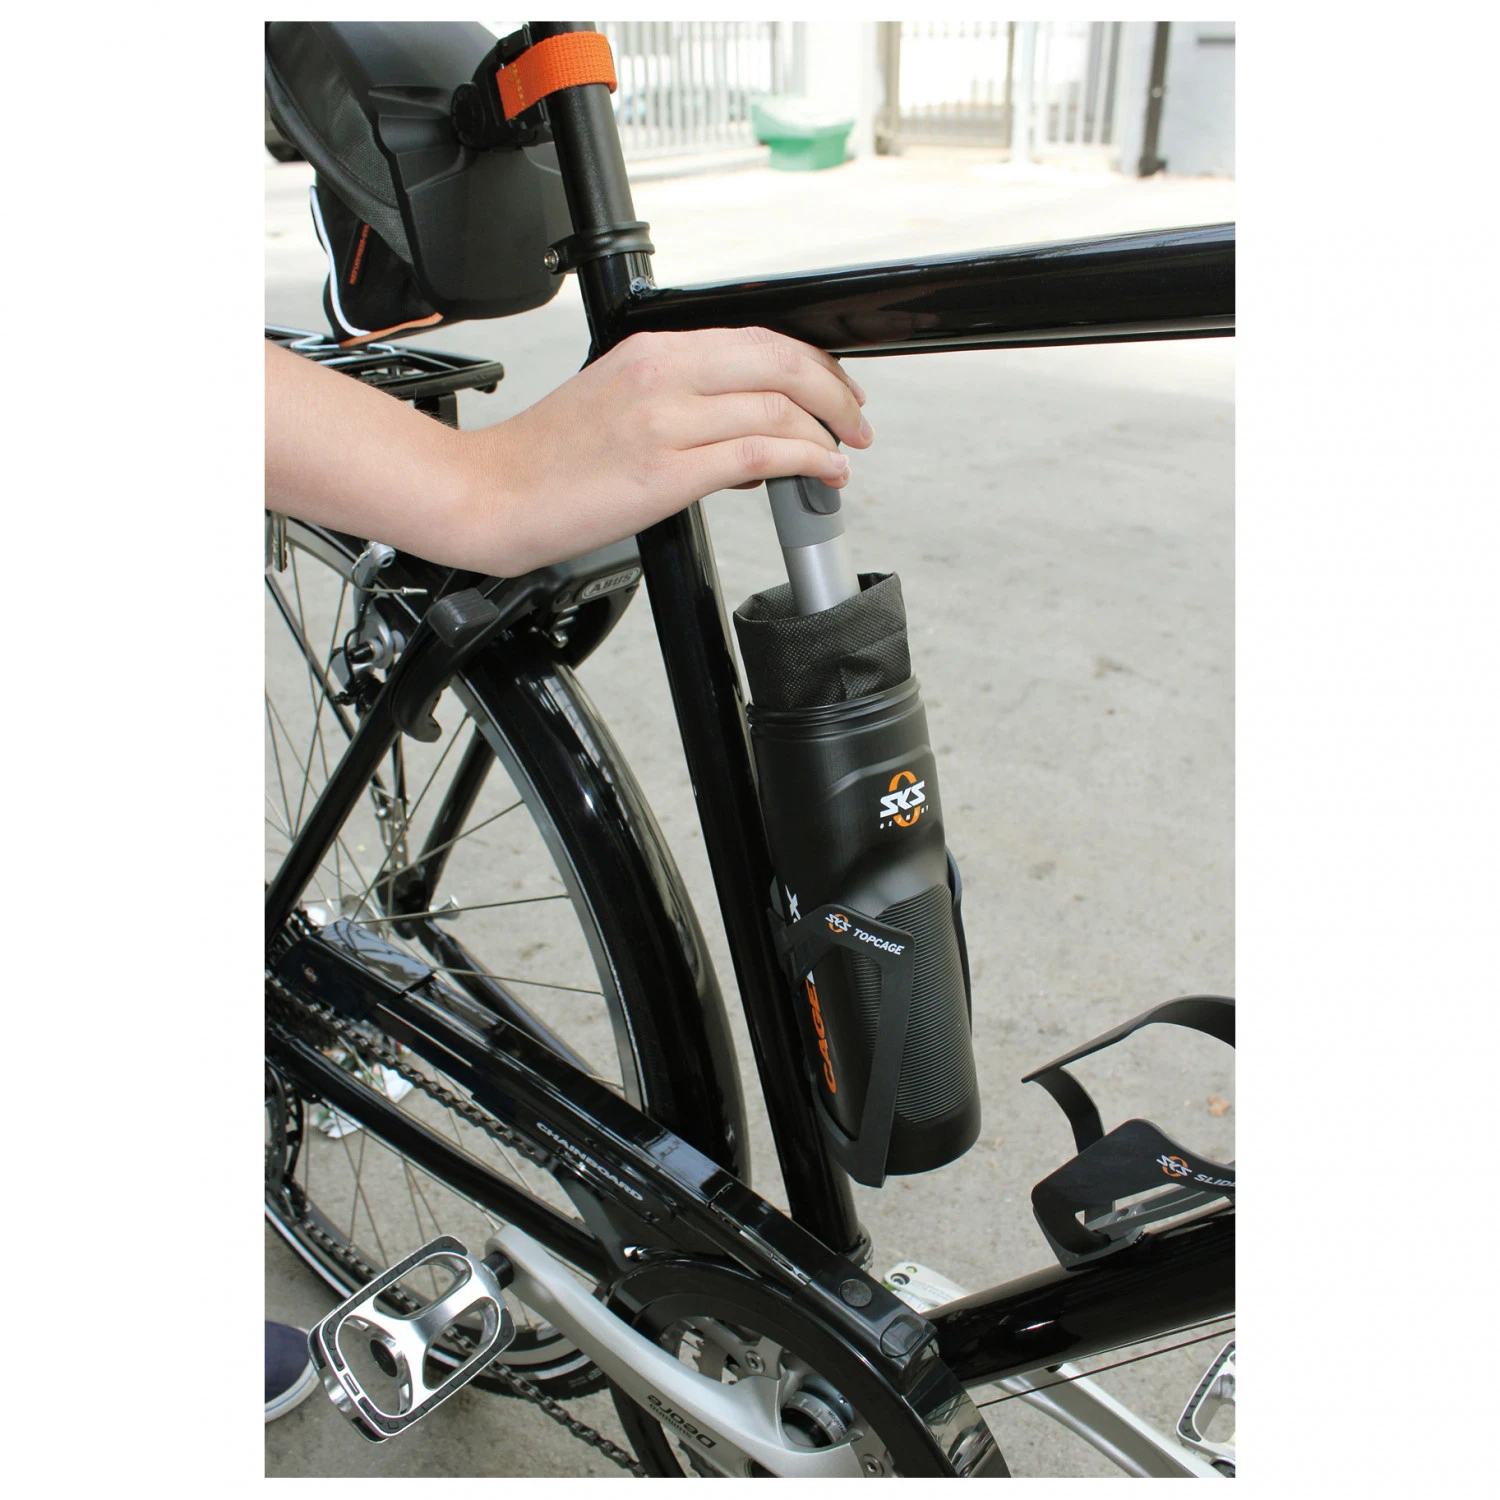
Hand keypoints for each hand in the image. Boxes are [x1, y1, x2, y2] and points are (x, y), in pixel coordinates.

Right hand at [469, 326, 872, 571]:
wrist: (491, 494)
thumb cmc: (545, 458)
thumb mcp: (617, 401)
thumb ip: (681, 400)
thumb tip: (746, 423)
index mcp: (652, 350)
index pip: (757, 337)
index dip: (812, 362)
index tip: (834, 387)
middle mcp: (662, 374)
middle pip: (779, 361)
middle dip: (834, 390)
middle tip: (856, 418)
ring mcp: (665, 421)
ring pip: (776, 407)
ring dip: (826, 431)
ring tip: (843, 453)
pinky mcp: (666, 471)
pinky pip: (757, 454)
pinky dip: (805, 460)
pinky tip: (822, 471)